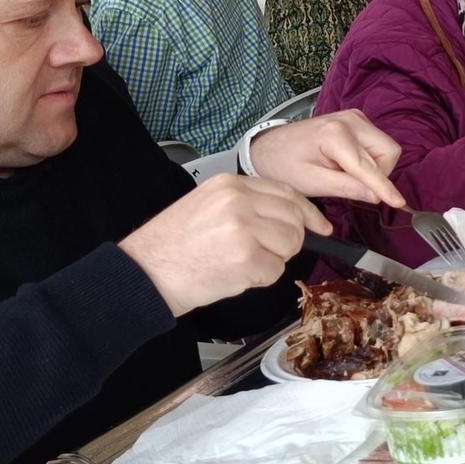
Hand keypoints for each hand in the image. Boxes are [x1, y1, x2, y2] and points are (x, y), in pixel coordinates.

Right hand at [122, 173, 330, 316]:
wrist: (144, 272)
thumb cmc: (173, 245)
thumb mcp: (208, 205)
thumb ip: (247, 204)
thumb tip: (289, 215)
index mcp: (230, 185)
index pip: (287, 193)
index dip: (308, 213)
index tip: (320, 226)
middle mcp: (238, 201)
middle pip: (294, 219)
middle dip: (288, 241)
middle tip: (261, 253)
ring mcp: (244, 229)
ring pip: (290, 245)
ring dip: (273, 260)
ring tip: (241, 262)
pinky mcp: (246, 258)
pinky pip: (275, 271)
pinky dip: (260, 278)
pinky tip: (234, 275)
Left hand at [246, 110, 405, 208]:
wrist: (269, 147)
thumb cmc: (285, 165)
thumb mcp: (313, 183)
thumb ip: (346, 188)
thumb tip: (376, 197)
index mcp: (335, 135)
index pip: (370, 166)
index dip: (385, 187)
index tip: (399, 203)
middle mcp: (350, 120)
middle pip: (387, 152)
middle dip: (379, 174)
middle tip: (353, 185)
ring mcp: (355, 117)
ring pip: (386, 148)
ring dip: (374, 167)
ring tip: (344, 173)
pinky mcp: (357, 121)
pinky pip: (377, 144)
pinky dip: (369, 159)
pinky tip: (347, 164)